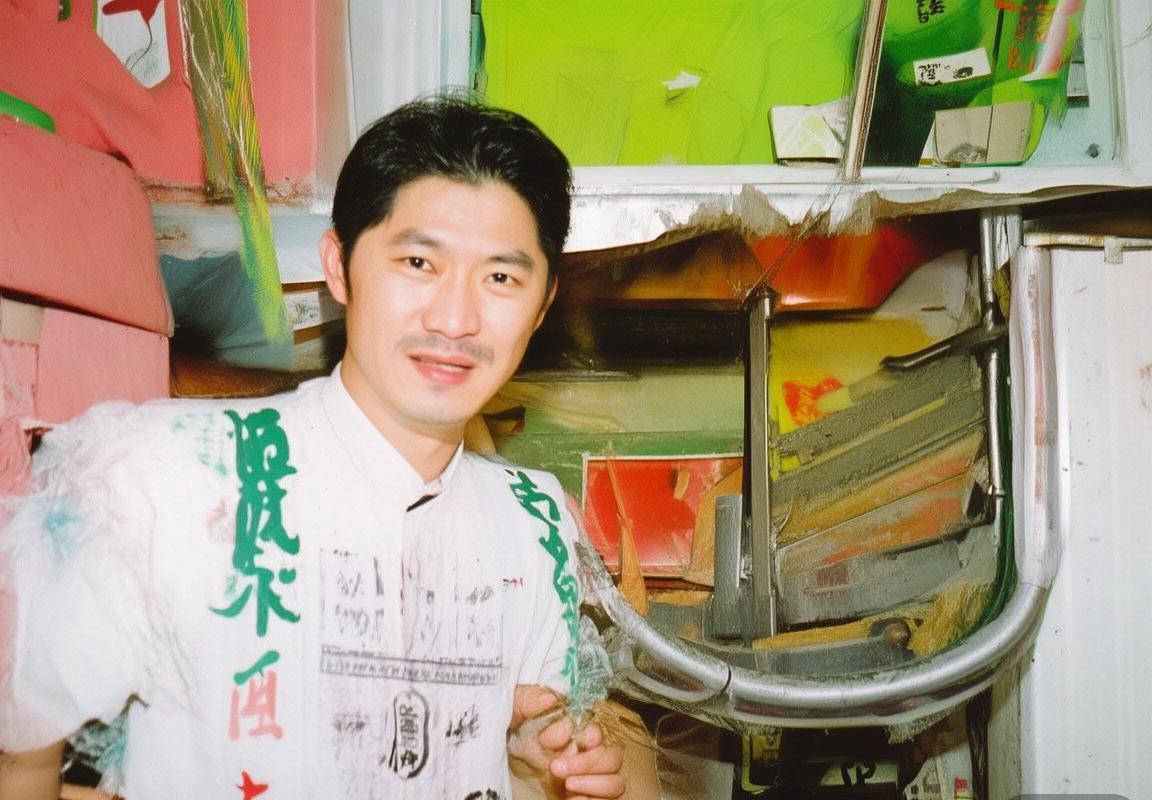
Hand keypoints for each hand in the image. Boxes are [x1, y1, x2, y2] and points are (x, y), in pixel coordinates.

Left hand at [509, 685, 623, 799]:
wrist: (500, 769)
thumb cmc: (510, 736)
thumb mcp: (511, 715)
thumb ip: (527, 702)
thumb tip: (549, 698)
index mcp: (576, 732)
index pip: (598, 731)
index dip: (595, 734)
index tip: (584, 737)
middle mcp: (588, 755)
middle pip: (612, 757)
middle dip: (589, 762)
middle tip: (555, 767)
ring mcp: (590, 779)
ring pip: (616, 782)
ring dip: (595, 784)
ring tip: (568, 786)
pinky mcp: (586, 797)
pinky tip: (572, 799)